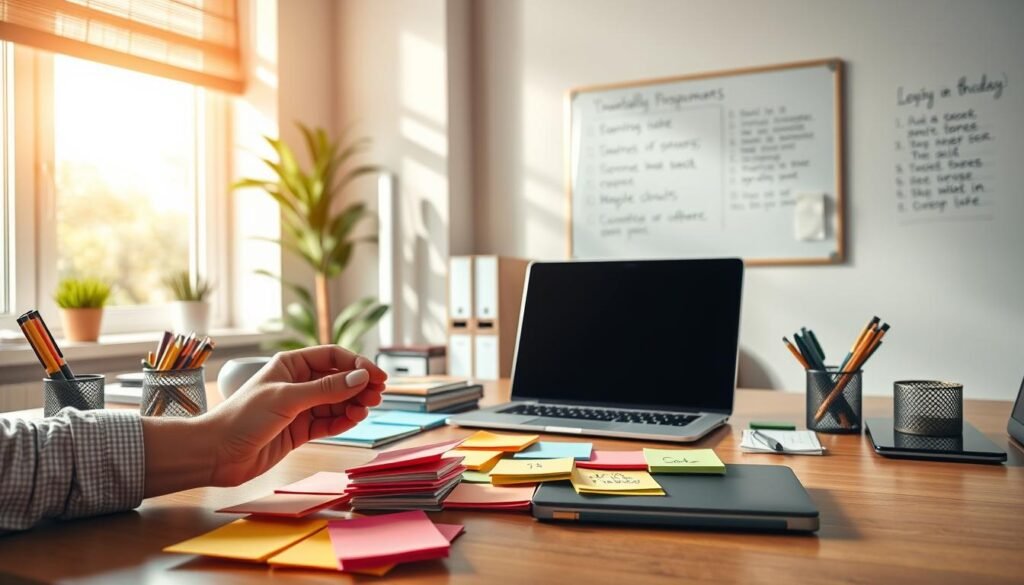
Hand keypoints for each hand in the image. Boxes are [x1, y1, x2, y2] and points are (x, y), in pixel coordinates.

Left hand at [207, 346, 387, 486]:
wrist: (217, 453)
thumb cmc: (243, 418)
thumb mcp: (287, 398)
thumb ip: (326, 389)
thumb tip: (360, 377)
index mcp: (290, 365)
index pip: (332, 357)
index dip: (356, 364)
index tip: (377, 376)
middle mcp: (297, 383)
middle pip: (338, 379)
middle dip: (359, 385)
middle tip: (378, 395)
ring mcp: (299, 408)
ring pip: (337, 402)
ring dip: (354, 404)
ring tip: (366, 409)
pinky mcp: (300, 430)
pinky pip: (329, 422)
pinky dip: (343, 421)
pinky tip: (355, 420)